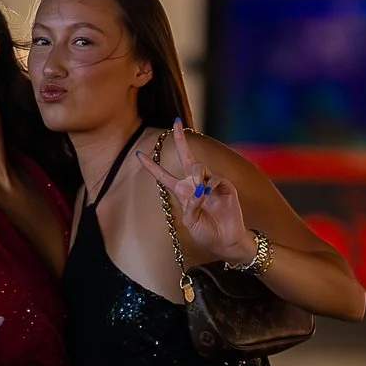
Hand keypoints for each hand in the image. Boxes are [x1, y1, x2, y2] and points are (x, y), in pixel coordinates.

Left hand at [146, 120, 252, 266]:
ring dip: (196, 177)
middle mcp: (196, 184)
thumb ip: (190, 205)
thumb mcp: (191, 222)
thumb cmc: (206, 233)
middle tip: (176, 123)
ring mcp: (211, 183)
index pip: (164, 176)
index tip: (138, 155)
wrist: (226, 241)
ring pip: (199, 167)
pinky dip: (209, 186)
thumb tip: (198, 189)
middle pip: (186, 157)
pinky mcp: (225, 187)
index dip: (152, 166)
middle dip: (181, 140)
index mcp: (182, 192)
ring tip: (200, 192)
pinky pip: (214, 179)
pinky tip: (207, 195)